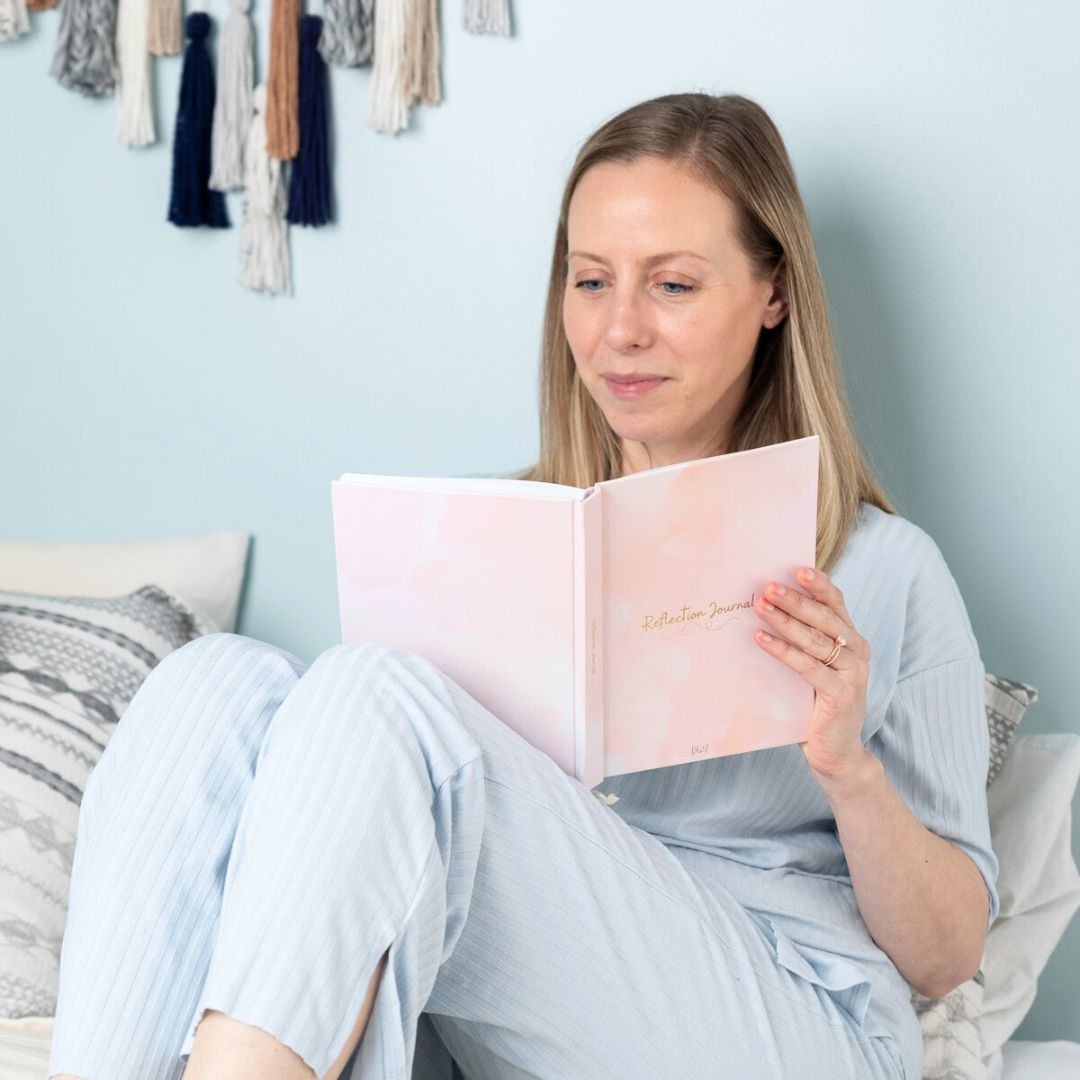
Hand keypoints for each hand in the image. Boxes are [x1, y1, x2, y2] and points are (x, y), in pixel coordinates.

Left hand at [753, 566, 872, 787]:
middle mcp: (858, 652)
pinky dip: (783, 651)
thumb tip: (766, 606)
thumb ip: (803, 641)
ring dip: (785, 621)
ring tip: (760, 606)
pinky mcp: (841, 694)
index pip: (836, 604)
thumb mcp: (814, 666)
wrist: (836, 752)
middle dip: (795, 599)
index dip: (819, 585)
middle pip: (824, 618)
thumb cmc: (818, 703)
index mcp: (852, 639)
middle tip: (767, 586)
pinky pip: (808, 667)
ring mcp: (853, 673)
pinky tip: (761, 639)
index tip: (797, 568)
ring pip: (815, 640)